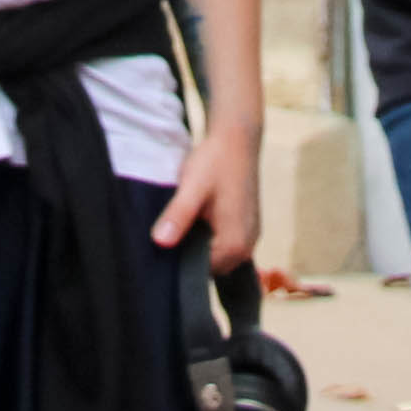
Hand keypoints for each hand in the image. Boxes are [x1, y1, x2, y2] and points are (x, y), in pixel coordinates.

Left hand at [155, 116, 261, 270]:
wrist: (237, 138)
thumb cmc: (215, 161)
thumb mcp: (192, 187)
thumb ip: (178, 216)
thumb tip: (160, 242)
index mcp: (235, 243)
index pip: (200, 272)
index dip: (179, 259)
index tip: (165, 241)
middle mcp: (247, 247)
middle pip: (210, 268)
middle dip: (190, 252)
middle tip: (172, 228)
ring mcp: (250, 237)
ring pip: (217, 256)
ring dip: (200, 244)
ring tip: (186, 220)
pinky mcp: (247, 227)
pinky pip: (224, 245)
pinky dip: (210, 237)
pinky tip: (199, 217)